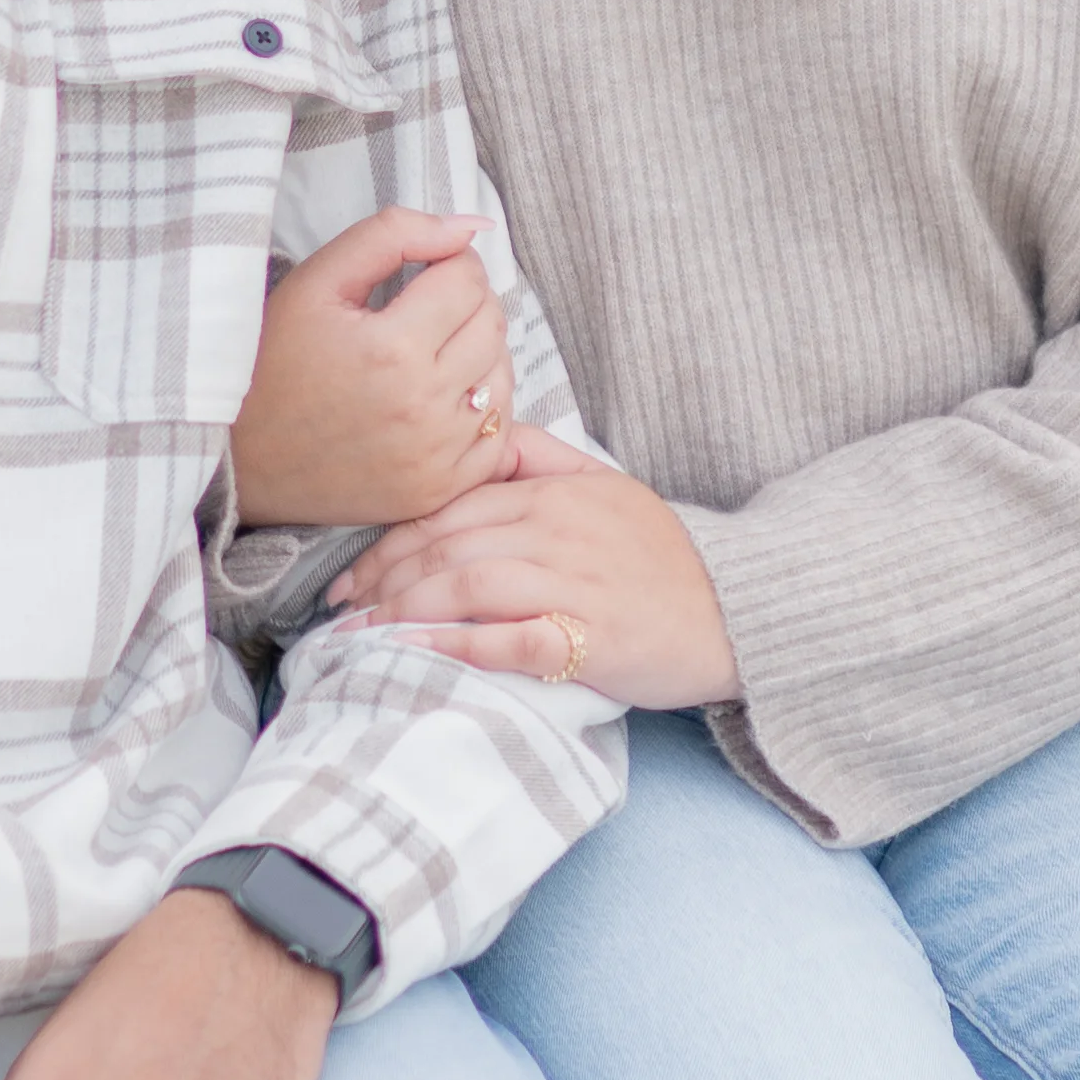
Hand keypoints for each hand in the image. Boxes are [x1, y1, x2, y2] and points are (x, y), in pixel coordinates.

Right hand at [229, 207, 522, 537]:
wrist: (239, 459)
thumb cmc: (273, 361)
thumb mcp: (317, 280)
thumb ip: (394, 234)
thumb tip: (473, 225)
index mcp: (392, 348)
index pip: (468, 280)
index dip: (449, 264)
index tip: (423, 274)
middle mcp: (422, 407)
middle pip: (492, 325)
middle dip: (467, 303)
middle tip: (425, 310)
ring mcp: (435, 457)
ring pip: (501, 377)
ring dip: (478, 354)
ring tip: (431, 353)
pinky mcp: (438, 492)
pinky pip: (500, 436)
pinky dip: (482, 409)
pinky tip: (442, 398)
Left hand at [333, 444, 741, 707]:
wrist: (739, 610)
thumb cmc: (664, 557)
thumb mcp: (609, 485)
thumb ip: (544, 458)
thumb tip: (484, 430)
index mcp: (556, 493)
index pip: (451, 507)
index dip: (390, 538)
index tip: (349, 569)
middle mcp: (559, 532)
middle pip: (448, 545)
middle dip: (382, 576)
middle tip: (340, 606)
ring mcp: (575, 586)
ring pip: (469, 586)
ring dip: (405, 609)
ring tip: (362, 632)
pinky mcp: (592, 640)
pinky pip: (513, 639)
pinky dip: (461, 644)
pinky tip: (420, 650)